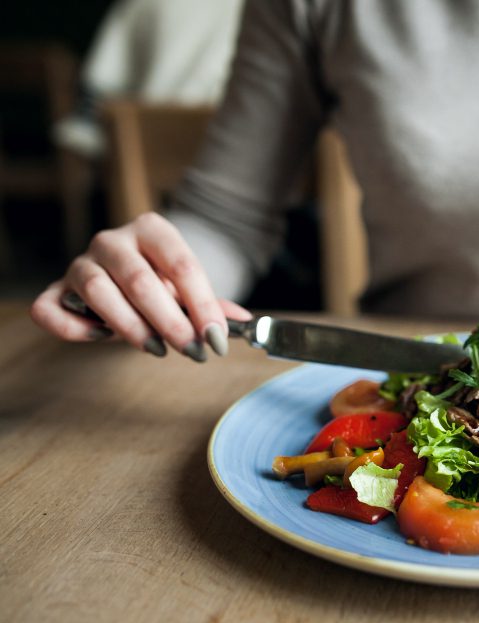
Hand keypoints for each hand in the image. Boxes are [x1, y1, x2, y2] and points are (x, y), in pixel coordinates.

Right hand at [30, 213, 250, 359]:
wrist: (125, 274)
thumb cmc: (161, 282)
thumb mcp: (189, 288)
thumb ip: (212, 305)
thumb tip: (243, 322)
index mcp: (152, 230)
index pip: (181, 265)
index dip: (202, 305)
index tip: (218, 338)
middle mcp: (112, 240)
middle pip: (140, 280)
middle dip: (171, 322)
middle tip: (193, 351)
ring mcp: (80, 263)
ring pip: (96, 290)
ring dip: (130, 326)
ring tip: (157, 349)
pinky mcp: (56, 289)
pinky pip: (49, 308)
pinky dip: (74, 327)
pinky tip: (102, 337)